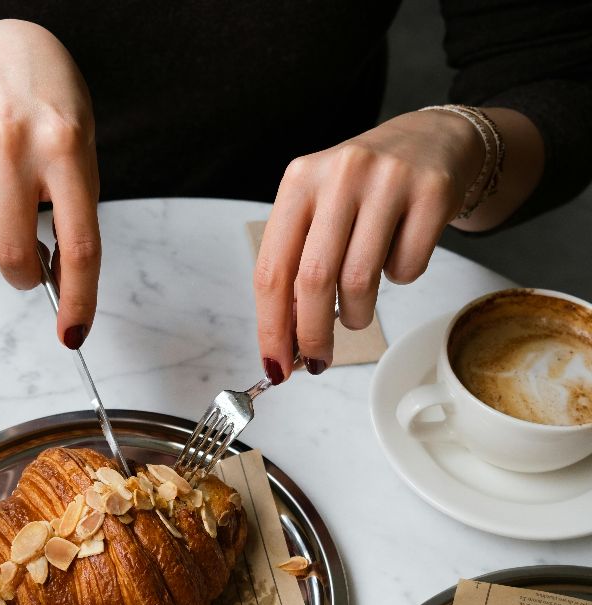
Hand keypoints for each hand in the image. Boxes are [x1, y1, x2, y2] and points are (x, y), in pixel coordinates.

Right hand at [0, 20, 99, 346]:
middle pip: (14, 256)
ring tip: (13, 204)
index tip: (73, 334)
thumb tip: (59, 283)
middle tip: (36, 269)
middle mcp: (14, 143)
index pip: (79, 245)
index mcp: (66, 148)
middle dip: (27, 278)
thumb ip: (75, 214)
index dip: (78, 299)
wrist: (0, 50)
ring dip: (1, 243)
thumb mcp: (83, 151)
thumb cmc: (52, 111)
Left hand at [254, 110, 484, 379]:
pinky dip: (400, 278)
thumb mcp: (319, 212)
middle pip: (314, 281)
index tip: (277, 366)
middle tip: (318, 360)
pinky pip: (406, 270)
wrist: (430, 141)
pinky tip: (397, 254)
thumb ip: (297, 266)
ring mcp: (388, 180)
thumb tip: (285, 341)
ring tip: (358, 308)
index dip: (271, 328)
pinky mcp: (431, 193)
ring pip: (360, 282)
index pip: (272, 269)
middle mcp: (339, 174)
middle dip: (313, 335)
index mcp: (299, 181)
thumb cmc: (364, 190)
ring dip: (357, 315)